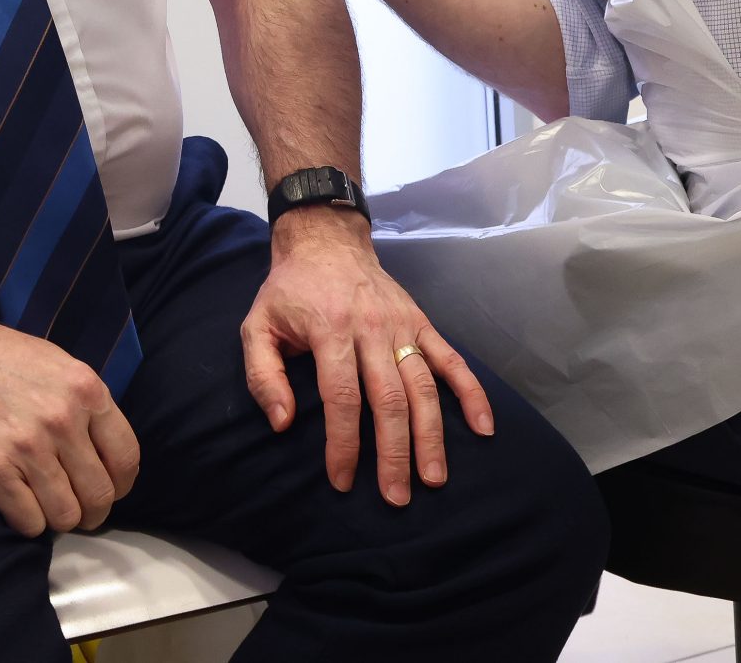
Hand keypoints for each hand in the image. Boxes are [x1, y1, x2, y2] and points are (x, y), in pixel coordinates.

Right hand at [0, 309, 140, 536]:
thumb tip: (104, 448)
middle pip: (99, 495)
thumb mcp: (55, 363)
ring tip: (45, 508)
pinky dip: (26, 522)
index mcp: (85, 389)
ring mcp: (27, 445)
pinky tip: (17, 506)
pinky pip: (28, 522)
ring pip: (65, 515)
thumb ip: (84, 402)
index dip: (120, 485)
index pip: (125, 458)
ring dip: (58, 519)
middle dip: (92, 513)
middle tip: (77, 512)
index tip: (109, 492)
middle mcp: (62, 419)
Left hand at [240, 207, 494, 504]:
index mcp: (330, 330)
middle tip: (396, 497)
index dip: (344, 443)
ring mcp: (403, 325)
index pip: (342, 396)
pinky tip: (483, 427)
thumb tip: (283, 423)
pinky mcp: (423, 322)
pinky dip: (471, 392)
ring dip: (432, 435)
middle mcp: (372, 328)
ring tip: (434, 478)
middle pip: (389, 398)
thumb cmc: (290, 292)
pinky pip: (452, 359)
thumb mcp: (257, 326)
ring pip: (423, 386)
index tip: (342, 481)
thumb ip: (263, 375)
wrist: (326, 242)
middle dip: (394, 452)